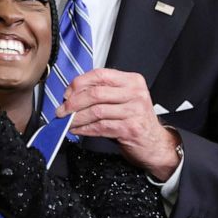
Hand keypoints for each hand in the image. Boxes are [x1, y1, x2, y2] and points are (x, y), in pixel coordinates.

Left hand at [55, 68, 180, 180]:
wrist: (156, 143)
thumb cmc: (135, 120)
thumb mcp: (123, 100)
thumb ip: (103, 93)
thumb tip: (72, 95)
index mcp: (132, 80)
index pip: (100, 74)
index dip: (79, 83)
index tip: (67, 94)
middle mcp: (135, 93)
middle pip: (96, 93)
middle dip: (73, 103)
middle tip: (62, 110)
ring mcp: (134, 111)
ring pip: (96, 111)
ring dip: (76, 118)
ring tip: (67, 122)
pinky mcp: (130, 129)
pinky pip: (100, 127)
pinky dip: (84, 129)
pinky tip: (77, 130)